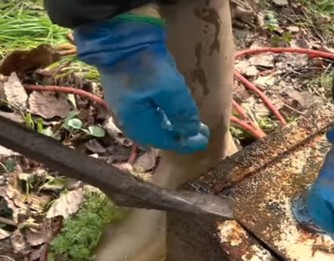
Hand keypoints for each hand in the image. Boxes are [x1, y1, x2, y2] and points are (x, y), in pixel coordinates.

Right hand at [73, 13, 208, 152]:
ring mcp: (122, 106)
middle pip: (155, 135)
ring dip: (170, 126)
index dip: (186, 143)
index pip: (164, 140)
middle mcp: (125, 118)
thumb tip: (192, 133)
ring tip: (189, 124)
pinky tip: (171, 113)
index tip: (204, 139)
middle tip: (199, 133)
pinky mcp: (124, 94)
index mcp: (135, 121)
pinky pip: (145, 115)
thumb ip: (182, 114)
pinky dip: (161, 117)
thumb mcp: (170, 89)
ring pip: (150, 125)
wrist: (119, 35)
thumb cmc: (145, 63)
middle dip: (178, 136)